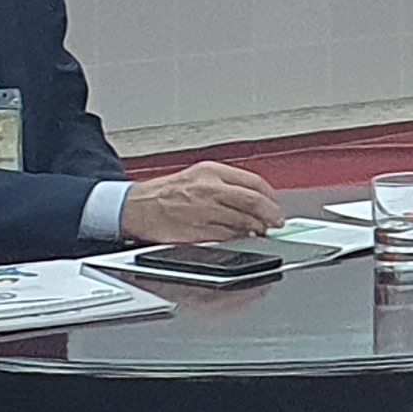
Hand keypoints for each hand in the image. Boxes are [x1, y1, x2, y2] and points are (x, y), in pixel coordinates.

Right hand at [119, 161, 281, 244]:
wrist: (136, 207)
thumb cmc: (165, 192)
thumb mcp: (198, 175)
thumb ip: (227, 184)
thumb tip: (254, 198)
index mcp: (212, 172)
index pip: (254, 183)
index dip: (270, 197)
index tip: (275, 206)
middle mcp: (209, 189)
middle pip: (253, 202)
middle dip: (270, 215)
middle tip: (276, 223)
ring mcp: (204, 211)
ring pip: (243, 222)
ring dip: (256, 229)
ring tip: (259, 231)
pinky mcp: (197, 232)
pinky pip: (227, 237)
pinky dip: (238, 239)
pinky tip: (241, 239)